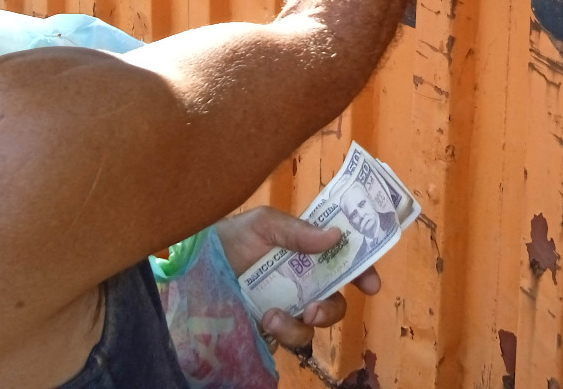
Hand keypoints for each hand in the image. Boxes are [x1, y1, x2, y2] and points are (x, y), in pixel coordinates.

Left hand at [215, 206, 381, 348]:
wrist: (190, 267)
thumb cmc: (229, 238)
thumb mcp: (263, 225)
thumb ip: (298, 232)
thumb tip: (336, 237)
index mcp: (304, 253)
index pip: (341, 261)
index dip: (362, 271)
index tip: (372, 285)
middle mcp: (300, 282)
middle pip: (334, 300)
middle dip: (334, 308)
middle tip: (316, 309)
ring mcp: (286, 308)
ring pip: (313, 327)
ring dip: (302, 325)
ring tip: (275, 315)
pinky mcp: (269, 330)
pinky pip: (290, 339)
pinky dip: (284, 332)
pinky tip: (265, 320)